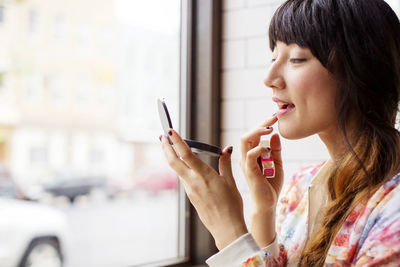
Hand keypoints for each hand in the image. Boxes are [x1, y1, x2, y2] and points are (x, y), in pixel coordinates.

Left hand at [160, 129, 247, 249]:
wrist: (226, 228)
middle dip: (166, 147)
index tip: (170, 132)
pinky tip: (185, 165)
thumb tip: (226, 149)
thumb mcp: (231, 182)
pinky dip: (181, 168)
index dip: (177, 141)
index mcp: (204, 176)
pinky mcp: (190, 196)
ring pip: (177, 170)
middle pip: (173, 162)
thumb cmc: (232, 206)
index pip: (186, 154)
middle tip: (163, 137)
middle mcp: (193, 182)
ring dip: (172, 157)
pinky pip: (183, 179)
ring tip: (171, 147)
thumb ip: (225, 163)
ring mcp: (190, 190)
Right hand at [240, 115, 283, 246]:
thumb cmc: (271, 185)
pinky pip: (250, 155)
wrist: (268, 203)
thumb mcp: (277, 164)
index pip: (254, 135)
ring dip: (258, 131)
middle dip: (260, 124)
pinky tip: (268, 148)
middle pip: (247, 134)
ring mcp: (246, 163)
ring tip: (270, 128)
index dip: (263, 124)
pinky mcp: (249, 171)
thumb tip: (275, 134)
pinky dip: (259, 149)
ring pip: (245, 140)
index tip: (275, 117)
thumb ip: (275, 150)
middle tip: (273, 118)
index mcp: (252, 154)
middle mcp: (246, 157)